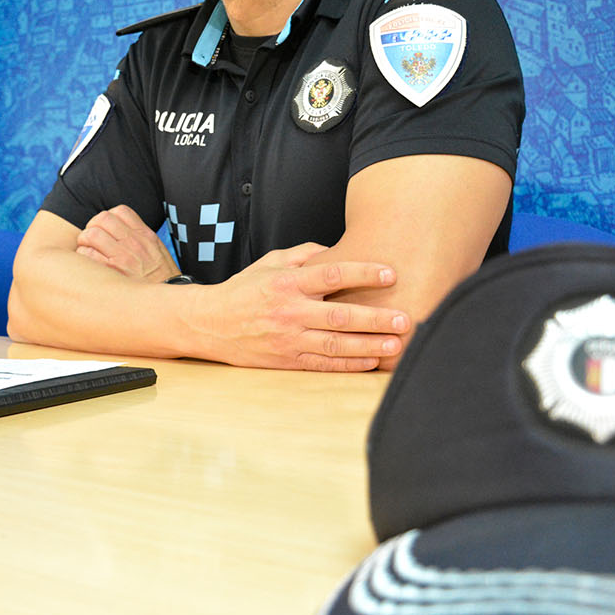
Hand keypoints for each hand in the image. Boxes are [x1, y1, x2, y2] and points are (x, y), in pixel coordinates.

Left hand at [76, 205, 180, 281]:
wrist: (166, 305)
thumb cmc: (161, 280)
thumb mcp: (158, 252)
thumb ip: (141, 238)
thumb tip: (123, 231)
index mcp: (145, 235)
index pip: (120, 211)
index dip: (108, 218)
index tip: (107, 230)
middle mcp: (133, 242)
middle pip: (102, 218)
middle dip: (93, 227)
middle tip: (92, 240)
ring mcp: (121, 256)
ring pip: (90, 234)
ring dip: (84, 242)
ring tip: (89, 252)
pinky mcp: (110, 272)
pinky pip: (86, 254)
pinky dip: (83, 257)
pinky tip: (90, 266)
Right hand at [187, 243, 409, 371]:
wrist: (210, 323)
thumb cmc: (245, 289)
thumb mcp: (270, 262)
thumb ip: (305, 254)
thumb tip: (337, 249)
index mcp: (288, 282)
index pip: (332, 274)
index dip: (363, 274)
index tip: (390, 273)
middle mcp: (290, 311)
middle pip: (340, 316)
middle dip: (376, 318)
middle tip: (405, 318)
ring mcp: (288, 339)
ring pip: (335, 345)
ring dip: (369, 345)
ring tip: (396, 344)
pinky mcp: (286, 360)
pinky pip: (323, 365)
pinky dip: (349, 365)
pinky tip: (371, 362)